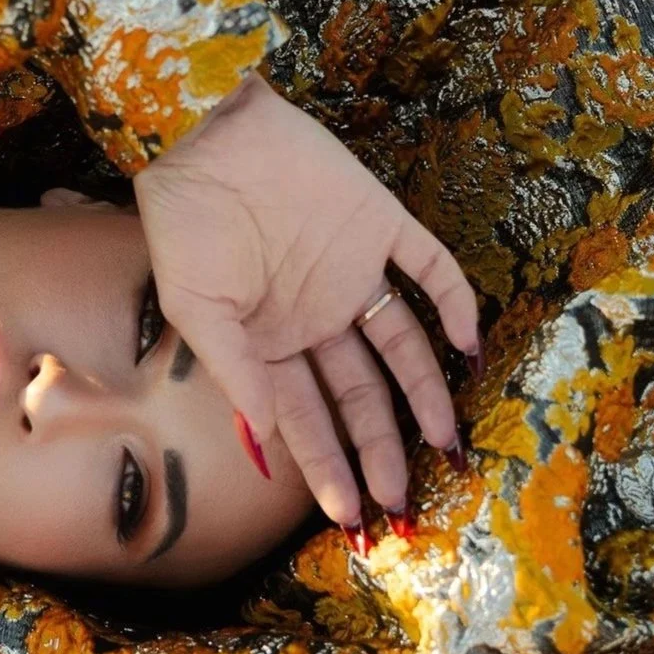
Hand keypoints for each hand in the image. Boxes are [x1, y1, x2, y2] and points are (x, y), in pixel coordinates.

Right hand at [131, 72, 479, 528]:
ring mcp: (352, 273)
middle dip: (380, 448)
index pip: (307, 418)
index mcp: (269, 343)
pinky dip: (455, 304)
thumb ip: (238, 374)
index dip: (328, 467)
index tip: (349, 516)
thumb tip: (269, 445)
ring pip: (403, 346)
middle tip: (401, 501)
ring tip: (446, 444)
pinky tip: (468, 345)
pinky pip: (429, 269)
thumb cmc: (184, 224)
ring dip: (424, 394)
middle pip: (360, 394)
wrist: (203, 136)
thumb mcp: (197, 311)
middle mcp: (316, 317)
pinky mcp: (380, 224)